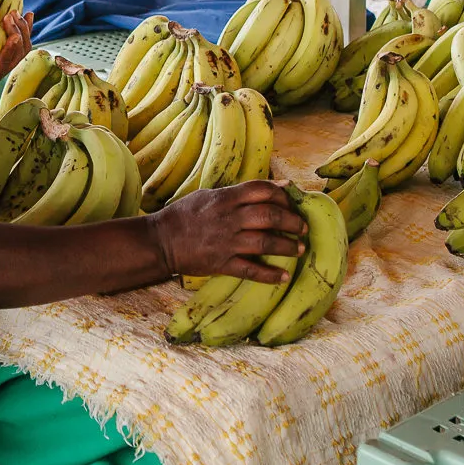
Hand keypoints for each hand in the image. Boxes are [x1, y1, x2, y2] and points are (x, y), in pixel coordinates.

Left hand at [0, 10, 33, 111]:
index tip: (27, 12)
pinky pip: (4, 63)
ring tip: (11, 19)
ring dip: (18, 34)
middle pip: (22, 47)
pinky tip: (13, 38)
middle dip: (22, 28)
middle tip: (14, 13)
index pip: (17, 41)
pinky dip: (10, 50)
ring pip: (17, 54)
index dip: (24, 28)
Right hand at [150, 181, 307, 283]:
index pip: (261, 190)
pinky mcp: (222, 264)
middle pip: (269, 215)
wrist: (160, 241)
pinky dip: (269, 274)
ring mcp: (226, 242)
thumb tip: (268, 187)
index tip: (293, 201)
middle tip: (303, 227)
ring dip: (287, 246)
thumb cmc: (184, 215)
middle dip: (292, 221)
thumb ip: (236, 192)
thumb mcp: (207, 195)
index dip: (282, 194)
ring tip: (299, 249)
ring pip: (265, 242)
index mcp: (224, 199)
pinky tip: (283, 276)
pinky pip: (251, 270)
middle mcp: (228, 219)